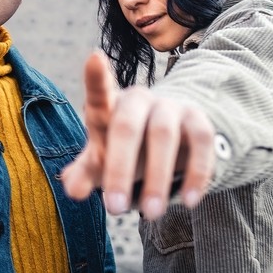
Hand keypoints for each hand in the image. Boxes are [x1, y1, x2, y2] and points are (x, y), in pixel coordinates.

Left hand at [61, 50, 215, 219]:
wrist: (169, 140)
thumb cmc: (124, 149)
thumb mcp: (102, 160)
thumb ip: (85, 172)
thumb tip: (71, 188)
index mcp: (109, 106)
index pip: (99, 93)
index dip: (97, 78)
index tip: (94, 58)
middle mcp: (139, 100)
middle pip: (127, 126)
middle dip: (119, 169)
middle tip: (114, 209)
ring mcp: (171, 107)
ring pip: (164, 135)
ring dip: (158, 177)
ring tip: (151, 215)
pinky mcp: (199, 121)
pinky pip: (201, 143)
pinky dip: (196, 174)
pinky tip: (189, 202)